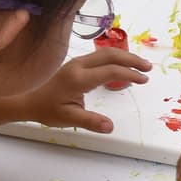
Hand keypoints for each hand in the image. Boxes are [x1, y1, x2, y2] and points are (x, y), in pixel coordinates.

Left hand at [16, 46, 153, 132]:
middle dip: (131, 59)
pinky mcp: (78, 64)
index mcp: (78, 78)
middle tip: (148, 68)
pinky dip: (116, 59)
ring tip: (141, 65)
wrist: (31, 102)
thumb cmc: (49, 111)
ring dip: (125, 57)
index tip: (143, 80)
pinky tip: (124, 65)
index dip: (129, 74)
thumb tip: (110, 127)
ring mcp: (78, 62)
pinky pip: (101, 56)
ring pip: (106, 53)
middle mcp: (78, 65)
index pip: (109, 71)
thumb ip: (90, 121)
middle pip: (110, 55)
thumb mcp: (69, 119)